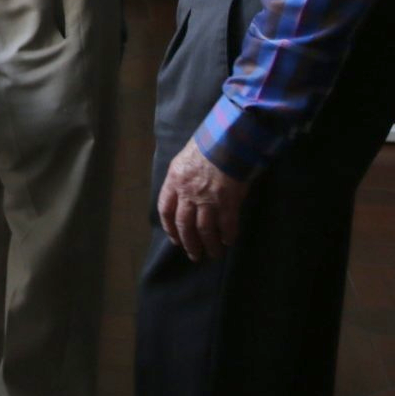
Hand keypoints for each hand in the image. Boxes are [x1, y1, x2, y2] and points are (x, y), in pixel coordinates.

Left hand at [156, 138, 247, 262]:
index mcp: (174, 181)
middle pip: (184, 225)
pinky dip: (227, 236)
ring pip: (204, 230)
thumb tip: (183, 196)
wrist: (228, 140)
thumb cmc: (206, 145)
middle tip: (194, 255)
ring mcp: (208, 199)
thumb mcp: (184, 159)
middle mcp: (188, 193)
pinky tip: (228, 241)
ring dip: (208, 245)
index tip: (174, 239)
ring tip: (212, 254)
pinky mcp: (228, 202)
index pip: (166, 209)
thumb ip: (181, 179)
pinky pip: (226, 225)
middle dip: (189, 243)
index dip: (169, 227)